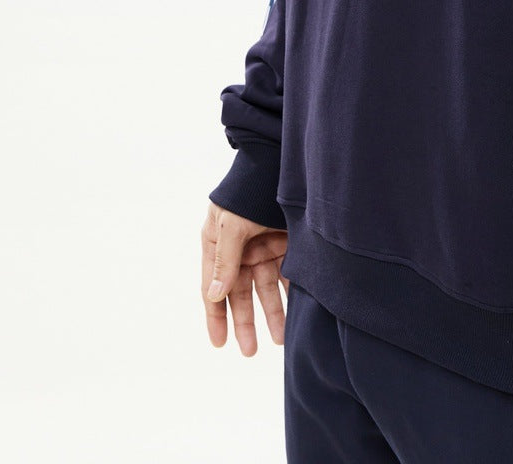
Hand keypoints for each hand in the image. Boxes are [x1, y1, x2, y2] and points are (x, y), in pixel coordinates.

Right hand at [201, 201, 289, 354]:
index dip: (216, 316)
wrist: (276, 160)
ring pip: (268, 288)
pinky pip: (288, 273)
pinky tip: (299, 312)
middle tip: (251, 352)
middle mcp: (240, 250)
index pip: (213, 288)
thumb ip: (225, 260)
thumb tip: (214, 295)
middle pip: (242, 294)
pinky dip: (292, 293)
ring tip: (281, 339)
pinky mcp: (287, 242)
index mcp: (217, 245)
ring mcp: (264, 246)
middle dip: (247, 323)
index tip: (219, 344)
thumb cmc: (246, 189)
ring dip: (274, 313)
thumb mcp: (230, 224)